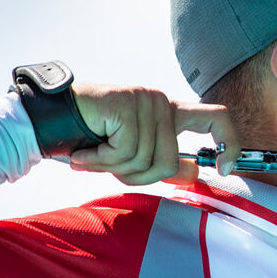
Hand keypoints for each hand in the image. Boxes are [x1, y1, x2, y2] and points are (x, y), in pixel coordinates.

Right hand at [67, 84, 240, 185]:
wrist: (46, 122)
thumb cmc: (89, 139)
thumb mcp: (132, 158)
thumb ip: (165, 165)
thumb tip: (196, 172)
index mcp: (169, 112)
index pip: (218, 118)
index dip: (230, 143)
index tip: (226, 166)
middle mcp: (161, 102)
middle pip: (170, 160)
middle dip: (140, 176)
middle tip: (111, 169)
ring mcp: (145, 100)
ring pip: (147, 160)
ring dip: (114, 168)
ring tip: (92, 156)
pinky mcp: (127, 104)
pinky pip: (126, 152)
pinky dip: (101, 160)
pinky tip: (85, 151)